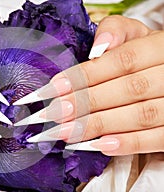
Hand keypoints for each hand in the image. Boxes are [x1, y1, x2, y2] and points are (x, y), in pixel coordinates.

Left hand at [21, 15, 163, 154]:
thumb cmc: (146, 55)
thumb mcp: (136, 35)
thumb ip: (116, 31)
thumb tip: (98, 46)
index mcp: (160, 48)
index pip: (122, 61)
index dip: (86, 75)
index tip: (54, 87)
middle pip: (129, 89)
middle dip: (86, 102)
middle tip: (54, 113)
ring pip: (141, 115)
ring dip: (99, 125)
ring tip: (66, 131)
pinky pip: (158, 138)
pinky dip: (129, 143)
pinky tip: (99, 145)